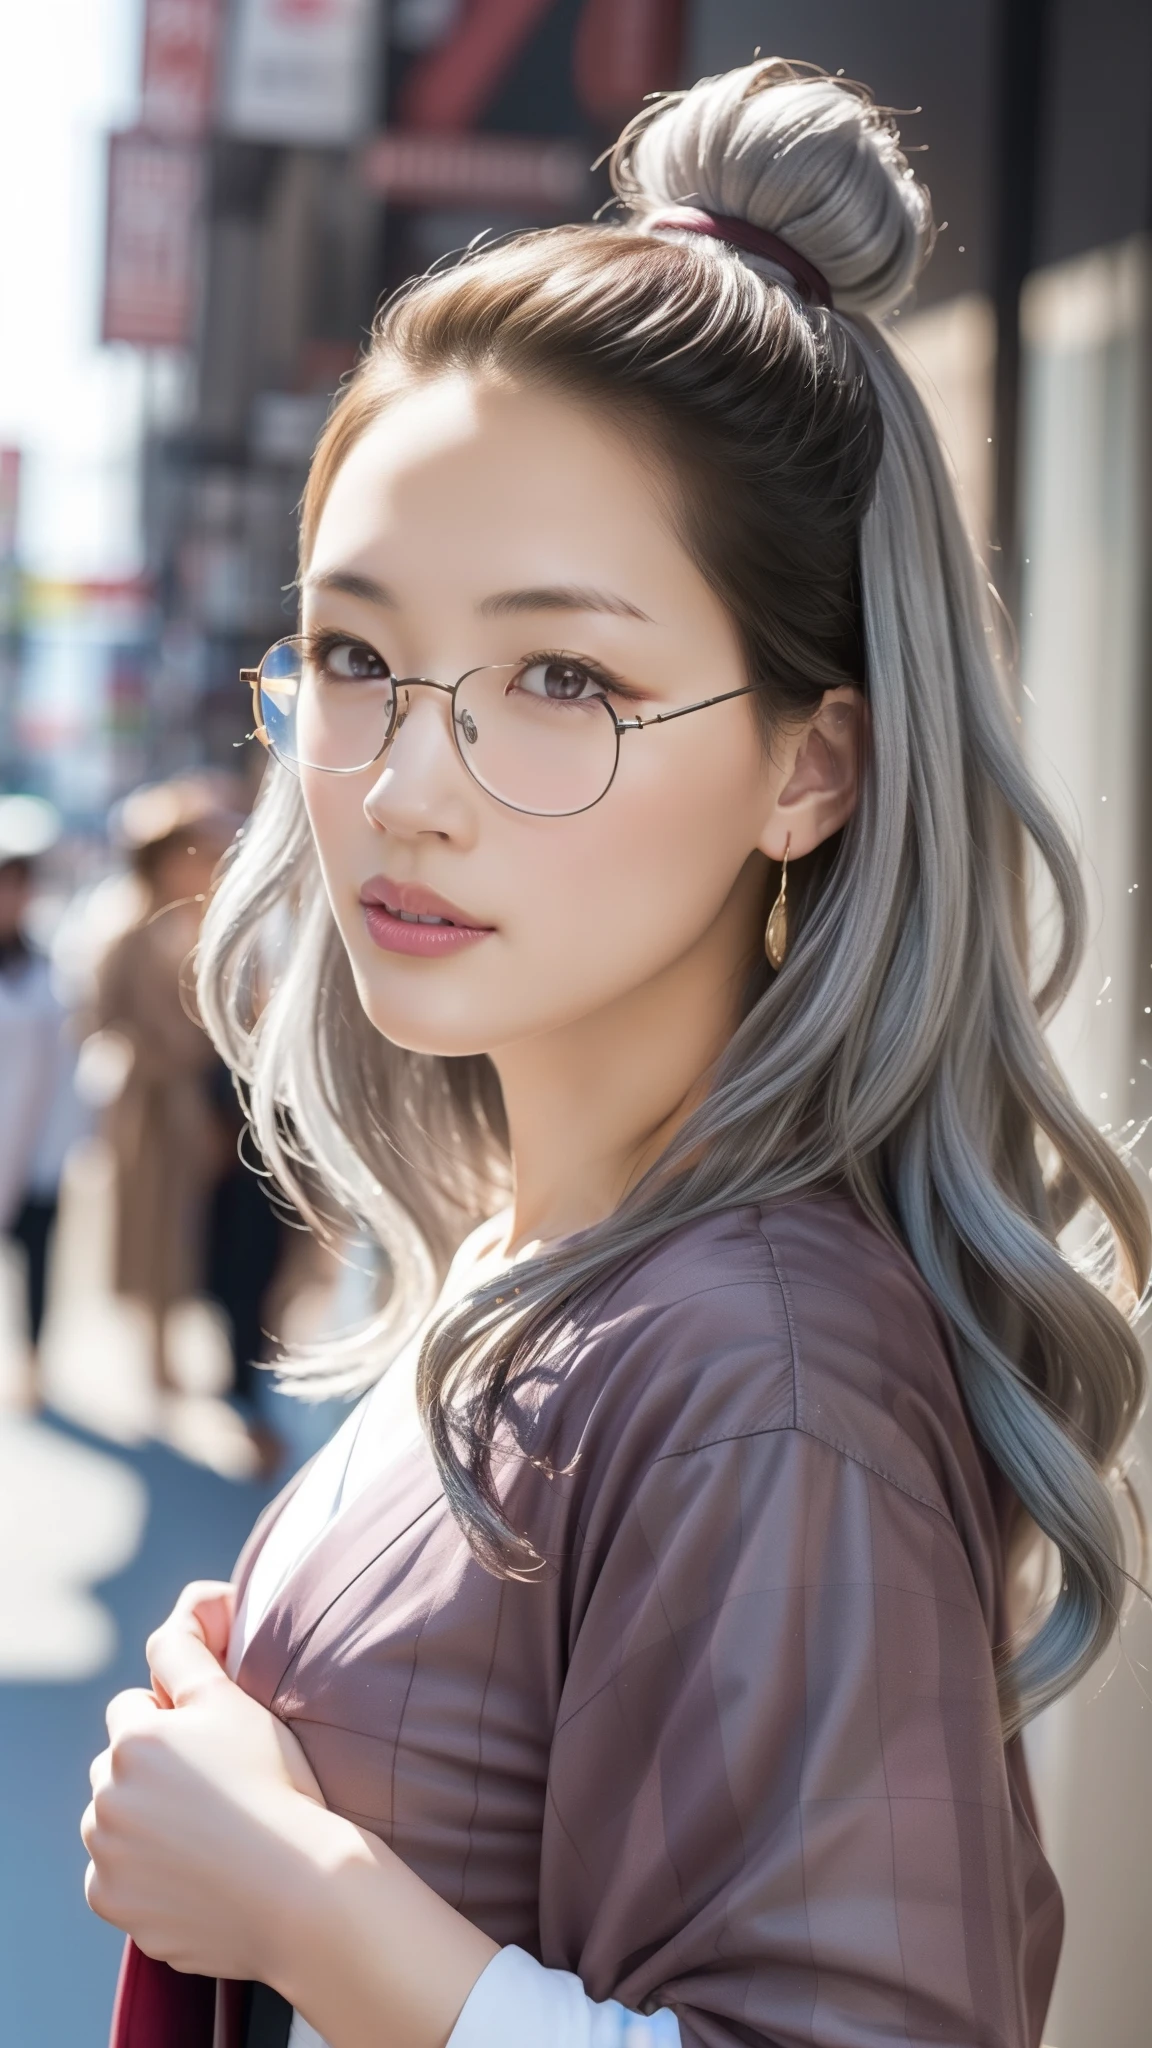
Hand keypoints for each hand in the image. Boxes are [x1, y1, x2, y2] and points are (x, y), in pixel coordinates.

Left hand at [82, 1581, 326, 1979]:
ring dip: (146, 1821)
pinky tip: (199, 1872)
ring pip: (117, 1822)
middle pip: (118, 1767)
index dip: (176, 1719)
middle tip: (218, 1789)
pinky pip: (122, 1879)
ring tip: (212, 1832)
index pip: (134, 1707)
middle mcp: (105, 1800)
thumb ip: (191, 1646)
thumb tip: (189, 1603)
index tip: (214, 1744)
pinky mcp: (119, 1909)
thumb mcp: (234, 1700)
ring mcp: (108, 1860)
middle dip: (154, 1771)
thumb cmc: (275, 1785)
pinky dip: (148, 1876)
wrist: (300, 1890)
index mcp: (131, 1741)